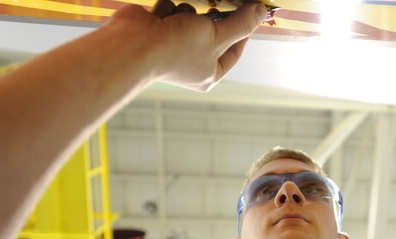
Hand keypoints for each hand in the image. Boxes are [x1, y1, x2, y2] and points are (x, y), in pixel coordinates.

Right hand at [107, 1, 266, 90]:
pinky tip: (162, 17)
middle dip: (213, 17)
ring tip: (181, 17)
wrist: (134, 44)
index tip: (249, 11)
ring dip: (189, 11)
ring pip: (193, 18)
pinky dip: (169, 9)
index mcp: (208, 74)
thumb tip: (262, 12)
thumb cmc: (177, 48)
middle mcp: (192, 63)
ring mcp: (174, 47)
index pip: (235, 51)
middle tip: (217, 5)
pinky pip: (172, 12)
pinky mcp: (158, 31)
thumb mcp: (218, 35)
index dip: (243, 30)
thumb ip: (242, 23)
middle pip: (214, 33)